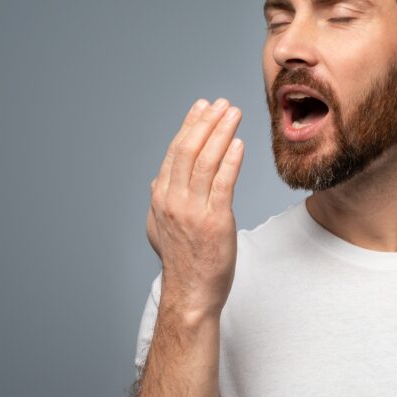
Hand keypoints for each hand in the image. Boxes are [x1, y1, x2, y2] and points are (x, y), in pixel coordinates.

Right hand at [146, 97, 243, 317]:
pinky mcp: (214, 221)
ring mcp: (192, 211)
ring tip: (234, 113)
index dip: (190, 125)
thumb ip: (160, 201)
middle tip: (222, 103)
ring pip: (205, 161)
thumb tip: (157, 181)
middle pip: (188, 150)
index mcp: (160, 197)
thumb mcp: (160, 227)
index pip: (175, 151)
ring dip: (220, 132)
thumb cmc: (182, 261)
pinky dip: (230, 160)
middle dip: (206, 121)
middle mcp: (172, 200)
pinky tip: (239, 143)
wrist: (191, 293)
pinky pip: (222, 183)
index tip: (203, 106)